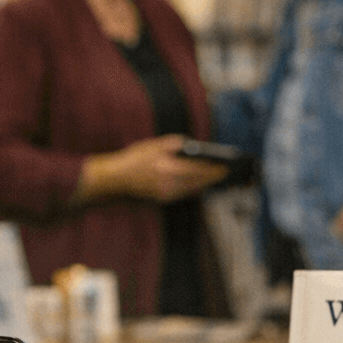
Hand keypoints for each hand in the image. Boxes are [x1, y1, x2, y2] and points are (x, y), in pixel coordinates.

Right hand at [75, 134, 226, 203]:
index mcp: (169, 168)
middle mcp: (170, 183)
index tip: (225, 167)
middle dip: (213, 179)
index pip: (198, 170)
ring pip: (192, 190)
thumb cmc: (134, 159)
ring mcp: (166, 193)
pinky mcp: (163, 199)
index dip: (213, 170)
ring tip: (216, 179)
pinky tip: (200, 185)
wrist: (116, 178)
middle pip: (198, 182)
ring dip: (205, 185)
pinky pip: (183, 194)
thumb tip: (191, 143)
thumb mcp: (153, 145)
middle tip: (225, 174)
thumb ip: (173, 143)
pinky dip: (193, 189)